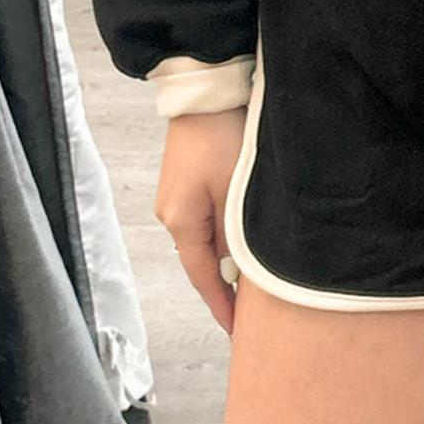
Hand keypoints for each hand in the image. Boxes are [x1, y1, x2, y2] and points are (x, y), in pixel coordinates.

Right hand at [155, 107, 248, 333]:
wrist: (205, 91)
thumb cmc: (222, 138)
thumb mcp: (234, 193)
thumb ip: (235, 236)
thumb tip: (237, 270)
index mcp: (181, 222)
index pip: (203, 277)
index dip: (221, 306)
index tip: (237, 333)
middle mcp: (171, 214)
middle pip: (201, 261)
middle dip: (225, 284)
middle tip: (251, 312)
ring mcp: (175, 197)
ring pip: (205, 239)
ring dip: (226, 255)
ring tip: (253, 277)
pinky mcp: (184, 181)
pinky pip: (204, 219)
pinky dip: (222, 232)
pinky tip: (241, 237)